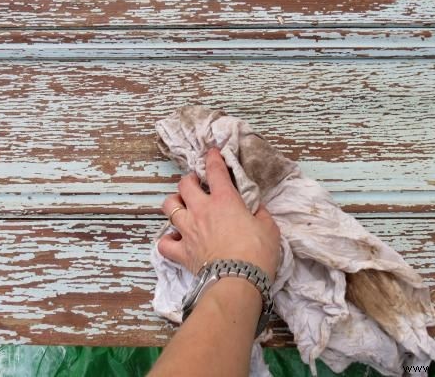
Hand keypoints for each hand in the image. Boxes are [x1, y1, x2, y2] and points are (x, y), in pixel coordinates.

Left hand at [158, 148, 280, 282]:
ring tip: (181, 206)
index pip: (216, 171)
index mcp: (225, 200)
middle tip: (196, 184)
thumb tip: (255, 209)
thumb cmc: (257, 254)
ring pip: (169, 207)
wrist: (238, 281)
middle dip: (189, 180)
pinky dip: (167, 240)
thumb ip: (260, 214)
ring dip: (173, 203)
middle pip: (185, 185)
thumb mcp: (269, 228)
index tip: (212, 153)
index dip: (213, 159)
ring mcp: (188, 231)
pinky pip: (164, 243)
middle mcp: (201, 210)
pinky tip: (174, 239)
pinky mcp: (182, 252)